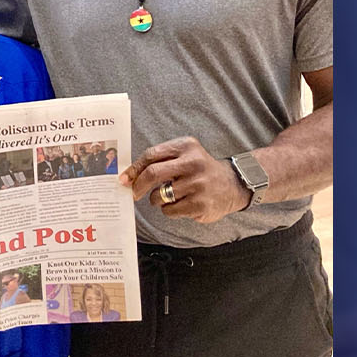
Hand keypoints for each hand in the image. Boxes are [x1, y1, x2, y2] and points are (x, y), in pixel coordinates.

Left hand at [119, 137, 250, 223]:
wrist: (233, 184)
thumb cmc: (200, 169)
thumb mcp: (185, 155)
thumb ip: (161, 160)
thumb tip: (129, 176)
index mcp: (186, 146)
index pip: (151, 155)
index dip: (134, 168)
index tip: (124, 178)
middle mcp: (193, 163)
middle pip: (153, 174)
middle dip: (138, 186)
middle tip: (133, 193)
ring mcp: (197, 185)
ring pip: (159, 196)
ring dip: (157, 199)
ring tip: (169, 196)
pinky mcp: (200, 204)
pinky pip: (170, 210)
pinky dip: (169, 209)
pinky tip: (182, 204)